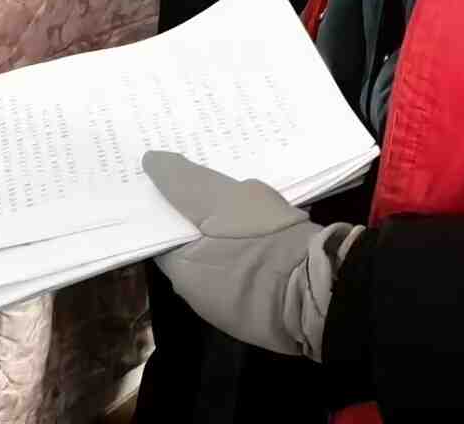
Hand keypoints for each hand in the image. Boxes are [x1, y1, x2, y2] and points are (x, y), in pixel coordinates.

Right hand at [143, 150, 362, 360]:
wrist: (321, 296)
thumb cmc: (247, 282)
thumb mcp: (192, 277)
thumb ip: (170, 253)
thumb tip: (164, 239)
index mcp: (211, 193)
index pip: (173, 171)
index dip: (156, 170)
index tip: (142, 166)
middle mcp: (241, 188)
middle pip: (202, 183)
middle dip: (183, 189)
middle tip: (163, 197)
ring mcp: (270, 205)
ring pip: (228, 200)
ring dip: (210, 209)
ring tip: (195, 224)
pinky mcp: (289, 227)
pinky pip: (248, 216)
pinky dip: (233, 224)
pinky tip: (229, 240)